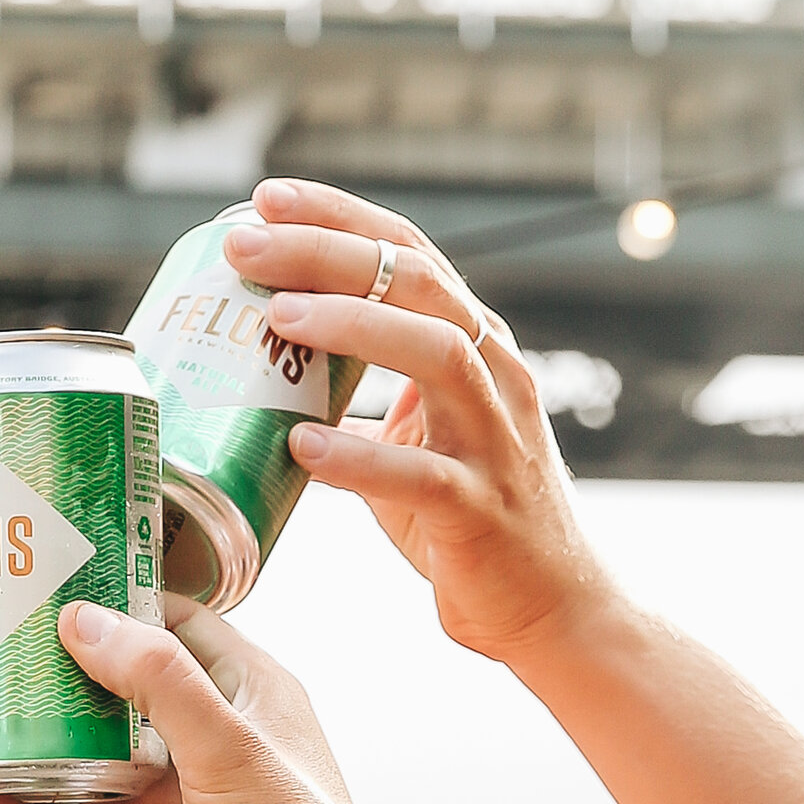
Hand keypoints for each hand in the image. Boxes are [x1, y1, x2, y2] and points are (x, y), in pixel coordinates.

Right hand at [0, 595, 382, 803]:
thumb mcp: (232, 744)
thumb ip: (159, 679)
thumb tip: (85, 621)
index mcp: (247, 700)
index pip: (177, 628)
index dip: (120, 602)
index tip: (56, 579)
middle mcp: (204, 750)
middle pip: (116, 694)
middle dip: (59, 673)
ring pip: (81, 766)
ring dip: (29, 747)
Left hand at [222, 178, 612, 668]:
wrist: (554, 605)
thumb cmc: (469, 513)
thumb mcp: (418, 432)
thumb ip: (363, 392)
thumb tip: (263, 363)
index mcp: (474, 345)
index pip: (410, 254)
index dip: (339, 217)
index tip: (266, 197)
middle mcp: (494, 375)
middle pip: (420, 283)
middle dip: (329, 253)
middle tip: (248, 243)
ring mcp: (494, 440)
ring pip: (437, 354)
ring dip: (354, 327)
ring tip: (278, 317)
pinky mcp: (481, 509)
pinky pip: (420, 475)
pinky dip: (358, 457)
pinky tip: (301, 446)